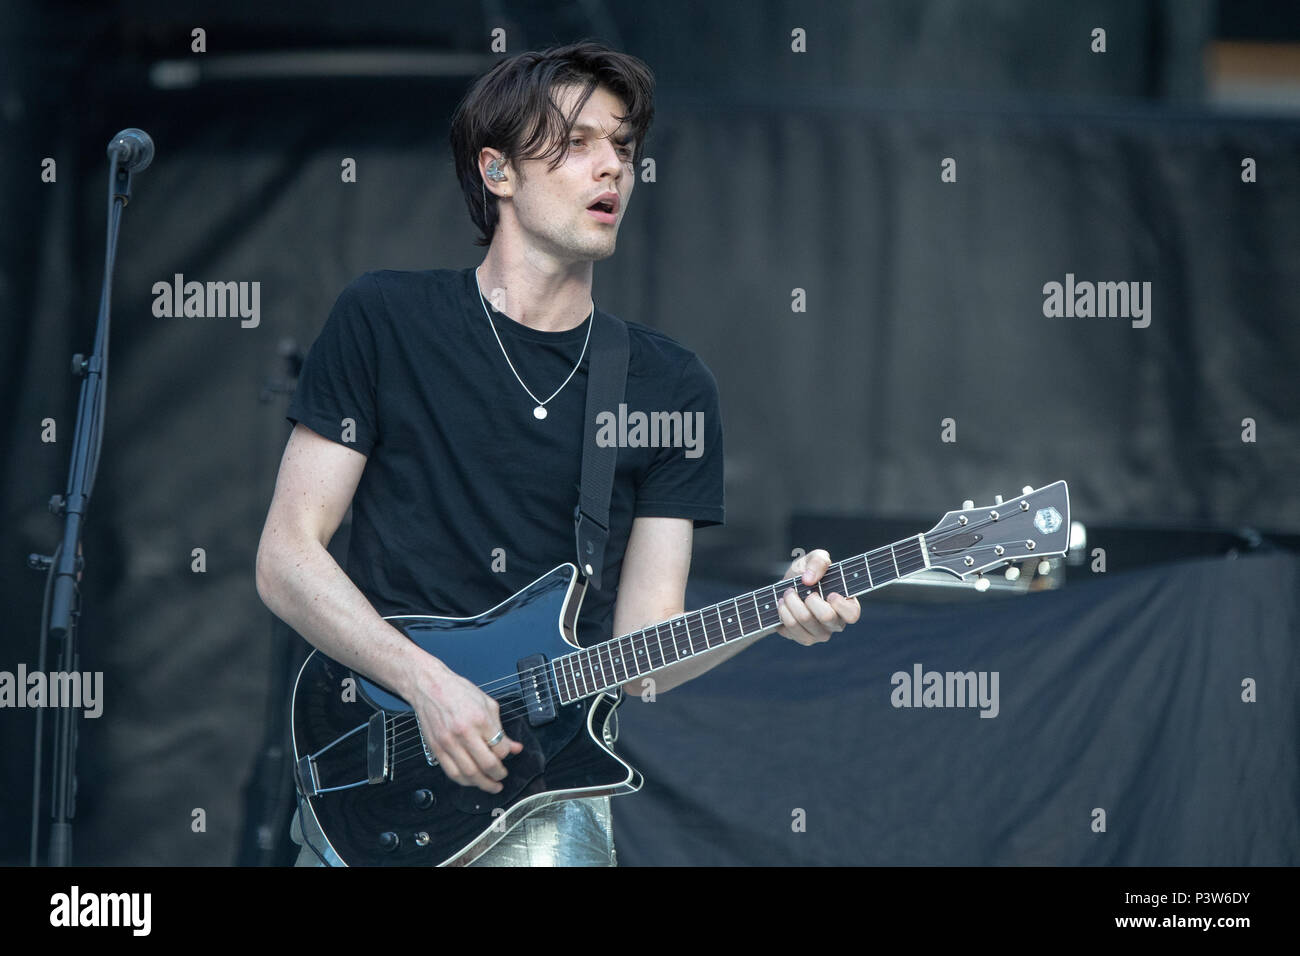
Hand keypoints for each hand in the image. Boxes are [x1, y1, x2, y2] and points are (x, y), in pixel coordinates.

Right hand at [404, 657, 523, 793]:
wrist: (429, 686)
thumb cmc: (458, 691)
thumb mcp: (487, 704)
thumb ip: (501, 728)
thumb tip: (514, 747)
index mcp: (480, 719)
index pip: (500, 748)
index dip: (507, 755)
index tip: (507, 754)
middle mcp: (463, 733)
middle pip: (486, 765)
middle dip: (498, 775)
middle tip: (502, 776)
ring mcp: (448, 743)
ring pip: (469, 774)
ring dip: (483, 784)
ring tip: (491, 785)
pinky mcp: (436, 749)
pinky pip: (452, 773)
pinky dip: (464, 781)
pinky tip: (472, 781)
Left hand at [776, 549, 860, 644]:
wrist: (786, 588)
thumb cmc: (807, 573)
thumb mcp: (814, 558)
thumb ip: (818, 561)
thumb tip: (808, 580)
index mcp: (846, 606)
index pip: (852, 614)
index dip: (840, 604)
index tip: (829, 592)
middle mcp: (835, 624)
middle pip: (826, 617)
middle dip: (808, 598)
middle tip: (798, 588)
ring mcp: (819, 634)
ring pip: (804, 622)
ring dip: (791, 603)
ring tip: (787, 593)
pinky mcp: (802, 638)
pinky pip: (791, 630)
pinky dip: (783, 613)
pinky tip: (782, 604)